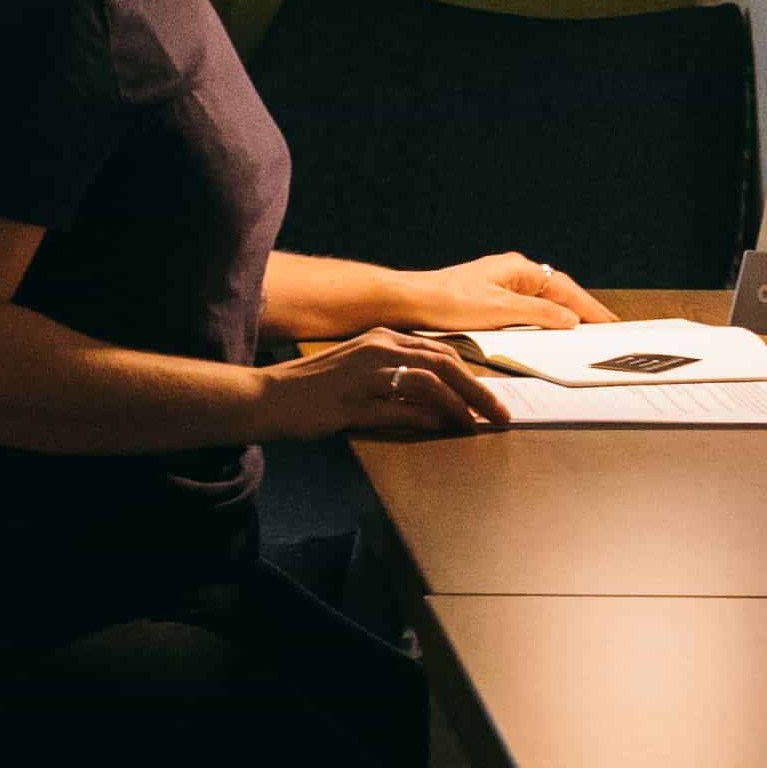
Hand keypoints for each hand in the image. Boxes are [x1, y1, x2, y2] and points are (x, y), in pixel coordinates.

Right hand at [263, 329, 516, 442]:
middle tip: (500, 415)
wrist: (266, 396)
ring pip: (429, 383)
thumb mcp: (359, 370)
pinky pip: (401, 410)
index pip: (442, 351)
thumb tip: (437, 401)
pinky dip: (427, 420)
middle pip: (445, 364)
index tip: (492, 397)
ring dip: (460, 406)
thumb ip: (397, 377)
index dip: (474, 375)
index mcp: (381, 337)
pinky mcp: (352, 402)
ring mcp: (365, 374)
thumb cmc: (312, 387)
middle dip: (479, 391)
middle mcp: (377, 348)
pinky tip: (442, 430)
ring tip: (477, 426)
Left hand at [380, 253, 615, 333]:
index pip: (565, 289)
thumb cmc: (447, 302)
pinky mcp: (487, 303)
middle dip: (581, 312)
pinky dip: (541, 324)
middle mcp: (511, 274)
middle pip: (556, 294)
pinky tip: (548, 337)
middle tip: (607, 330)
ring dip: (562, 319)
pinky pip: (524, 313)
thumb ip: (539, 315)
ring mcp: (499, 288)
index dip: (589, 308)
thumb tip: (570, 319)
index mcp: (518, 269)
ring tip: (585, 335)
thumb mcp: (500, 311)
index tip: (610, 323)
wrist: (408, 303)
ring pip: (541, 304)